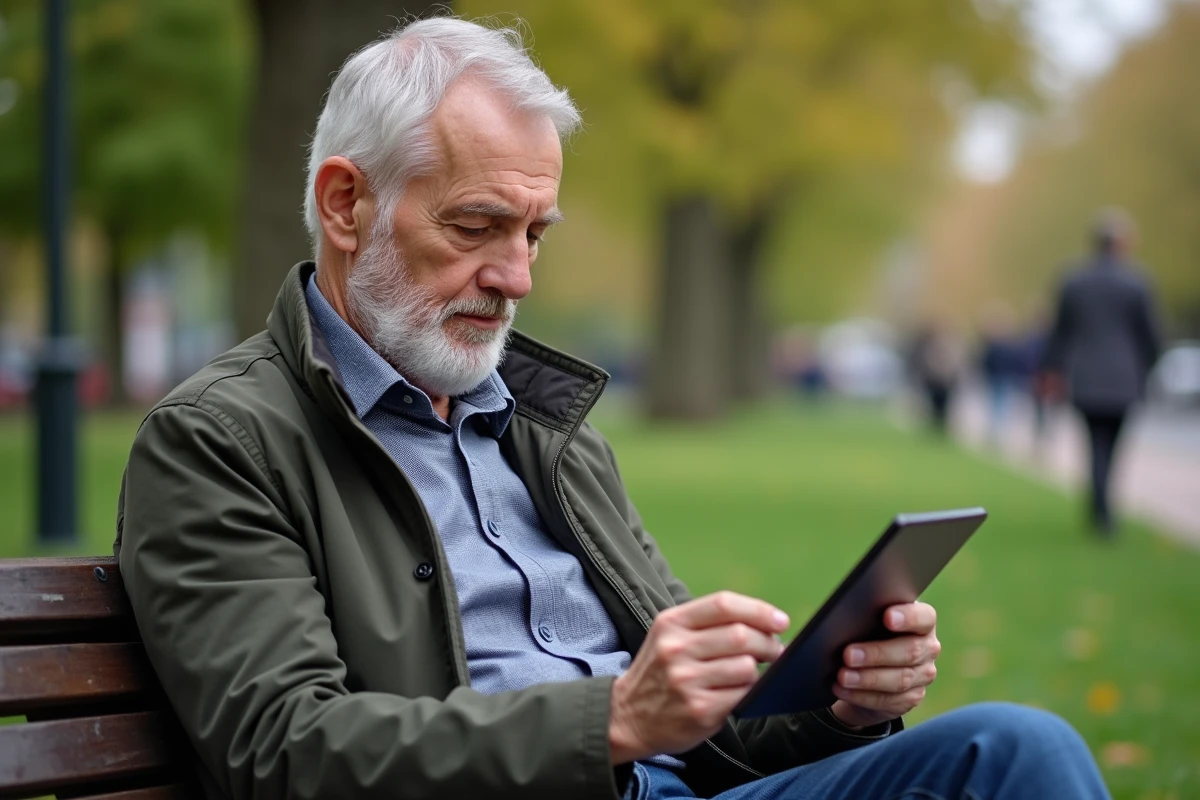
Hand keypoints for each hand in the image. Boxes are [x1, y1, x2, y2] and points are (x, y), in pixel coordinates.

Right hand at [609, 591, 788, 763]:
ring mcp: (686, 681)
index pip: (724, 604)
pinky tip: (740, 693)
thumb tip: (768, 625)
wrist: (627, 717)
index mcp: (671, 623)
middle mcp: (676, 649)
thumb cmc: (660, 672)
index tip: (780, 621)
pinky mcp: (699, 710)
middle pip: (741, 635)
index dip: (759, 610)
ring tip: (752, 674)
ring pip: (746, 667)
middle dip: (768, 643)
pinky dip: (750, 693)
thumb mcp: (670, 636)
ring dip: (759, 671)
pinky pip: (742, 695)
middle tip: (775, 651)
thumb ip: (709, 624)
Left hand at [830, 602, 939, 728]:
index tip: (887, 617)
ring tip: (842, 676)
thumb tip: (843, 621)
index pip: (924, 617)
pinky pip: (888, 700)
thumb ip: (866, 616)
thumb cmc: (868, 632)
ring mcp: (923, 675)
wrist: (870, 666)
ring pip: (900, 679)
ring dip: (867, 679)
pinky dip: (861, 696)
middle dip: (877, 653)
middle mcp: (928, 648)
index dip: (908, 617)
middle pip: (910, 651)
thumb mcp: (869, 622)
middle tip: (848, 655)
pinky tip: (842, 689)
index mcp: (922, 621)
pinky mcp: (912, 698)